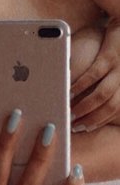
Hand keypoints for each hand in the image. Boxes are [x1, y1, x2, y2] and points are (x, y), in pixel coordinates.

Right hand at [71, 17, 119, 131]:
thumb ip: (110, 82)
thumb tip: (87, 96)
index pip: (116, 110)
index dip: (100, 122)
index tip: (85, 128)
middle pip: (110, 107)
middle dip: (92, 120)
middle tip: (74, 126)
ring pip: (103, 95)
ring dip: (86, 107)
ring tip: (70, 113)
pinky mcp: (110, 56)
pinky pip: (94, 75)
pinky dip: (81, 85)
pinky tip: (69, 91)